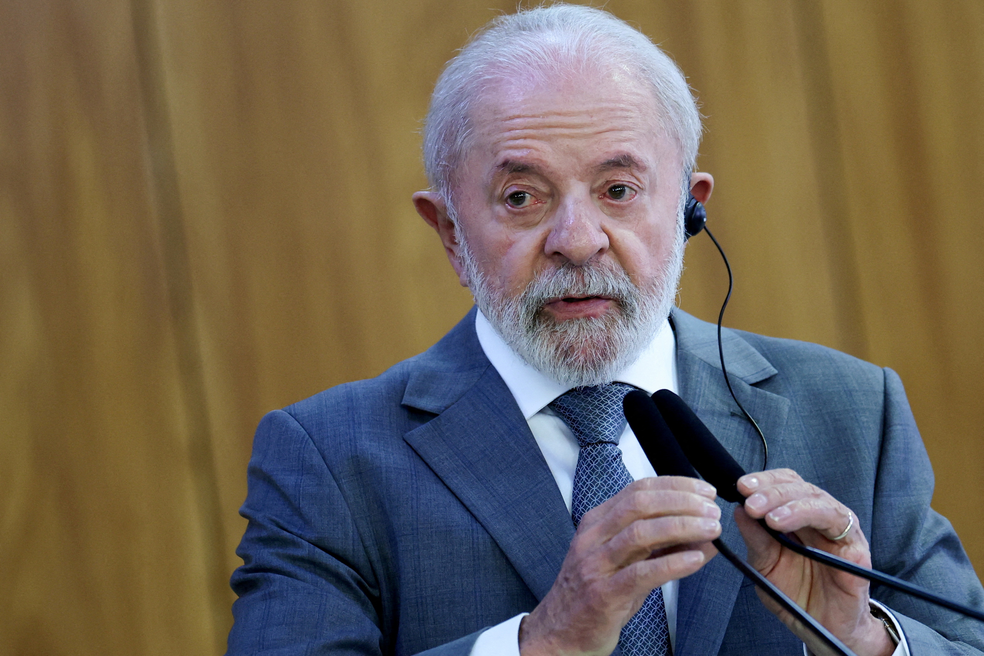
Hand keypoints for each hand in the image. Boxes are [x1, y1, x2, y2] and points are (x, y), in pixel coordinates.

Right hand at [519, 476, 720, 655]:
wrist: (560, 632)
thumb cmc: (595, 594)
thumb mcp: (627, 562)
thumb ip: (662, 545)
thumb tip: (704, 533)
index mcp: (598, 523)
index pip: (638, 490)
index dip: (675, 486)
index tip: (704, 491)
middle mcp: (594, 537)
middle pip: (640, 504)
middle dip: (681, 502)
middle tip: (712, 510)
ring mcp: (596, 565)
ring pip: (640, 533)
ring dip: (682, 526)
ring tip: (711, 529)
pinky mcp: (603, 594)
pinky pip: (640, 573)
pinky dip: (672, 563)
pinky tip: (695, 560)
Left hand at [734, 469, 894, 655]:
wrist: (823, 630)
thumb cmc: (797, 595)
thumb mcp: (766, 566)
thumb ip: (755, 539)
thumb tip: (737, 510)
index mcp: (799, 517)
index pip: (784, 484)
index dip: (764, 481)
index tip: (740, 487)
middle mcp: (821, 518)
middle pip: (800, 487)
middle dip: (771, 490)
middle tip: (749, 500)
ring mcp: (841, 531)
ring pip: (818, 500)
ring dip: (787, 502)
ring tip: (765, 515)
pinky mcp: (856, 549)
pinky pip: (837, 523)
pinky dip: (807, 517)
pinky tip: (782, 524)